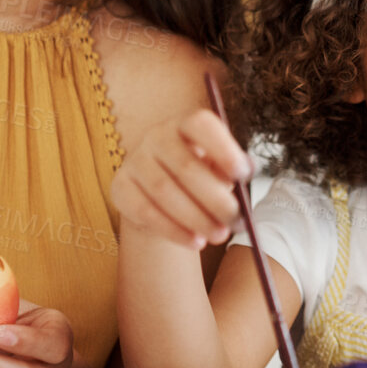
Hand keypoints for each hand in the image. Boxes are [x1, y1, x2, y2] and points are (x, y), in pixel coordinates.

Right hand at [111, 107, 248, 249]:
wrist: (162, 194)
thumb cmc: (199, 174)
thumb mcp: (218, 166)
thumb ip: (233, 167)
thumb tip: (246, 171)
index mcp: (185, 124)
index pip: (201, 125)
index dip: (223, 148)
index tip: (242, 175)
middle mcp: (156, 136)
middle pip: (185, 166)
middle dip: (214, 198)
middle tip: (236, 220)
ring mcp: (135, 160)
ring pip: (165, 192)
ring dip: (196, 218)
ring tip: (220, 235)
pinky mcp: (120, 187)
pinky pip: (145, 211)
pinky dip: (173, 230)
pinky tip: (196, 242)